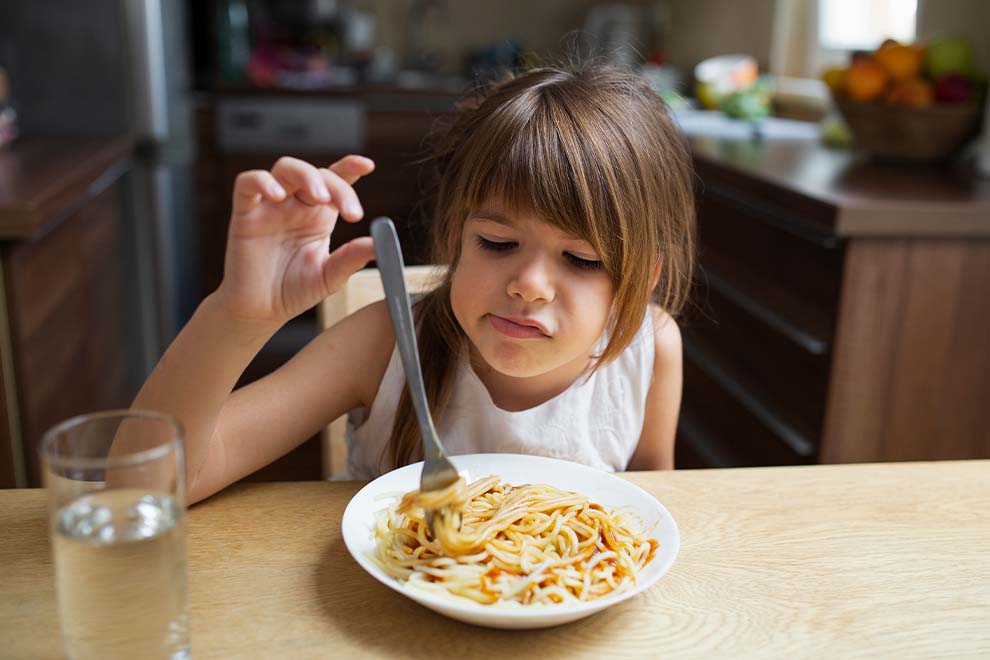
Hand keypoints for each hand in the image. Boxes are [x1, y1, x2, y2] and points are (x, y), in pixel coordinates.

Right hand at [216, 155, 376, 324]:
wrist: (261, 311)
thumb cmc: (294, 291)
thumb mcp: (329, 277)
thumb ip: (351, 258)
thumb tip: (380, 244)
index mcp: (319, 215)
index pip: (336, 181)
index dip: (350, 167)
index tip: (368, 165)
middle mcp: (296, 205)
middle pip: (315, 173)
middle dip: (335, 185)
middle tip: (350, 212)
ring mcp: (270, 206)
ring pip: (284, 169)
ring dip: (305, 175)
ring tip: (319, 197)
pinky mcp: (245, 214)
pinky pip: (247, 184)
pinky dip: (262, 182)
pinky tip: (277, 195)